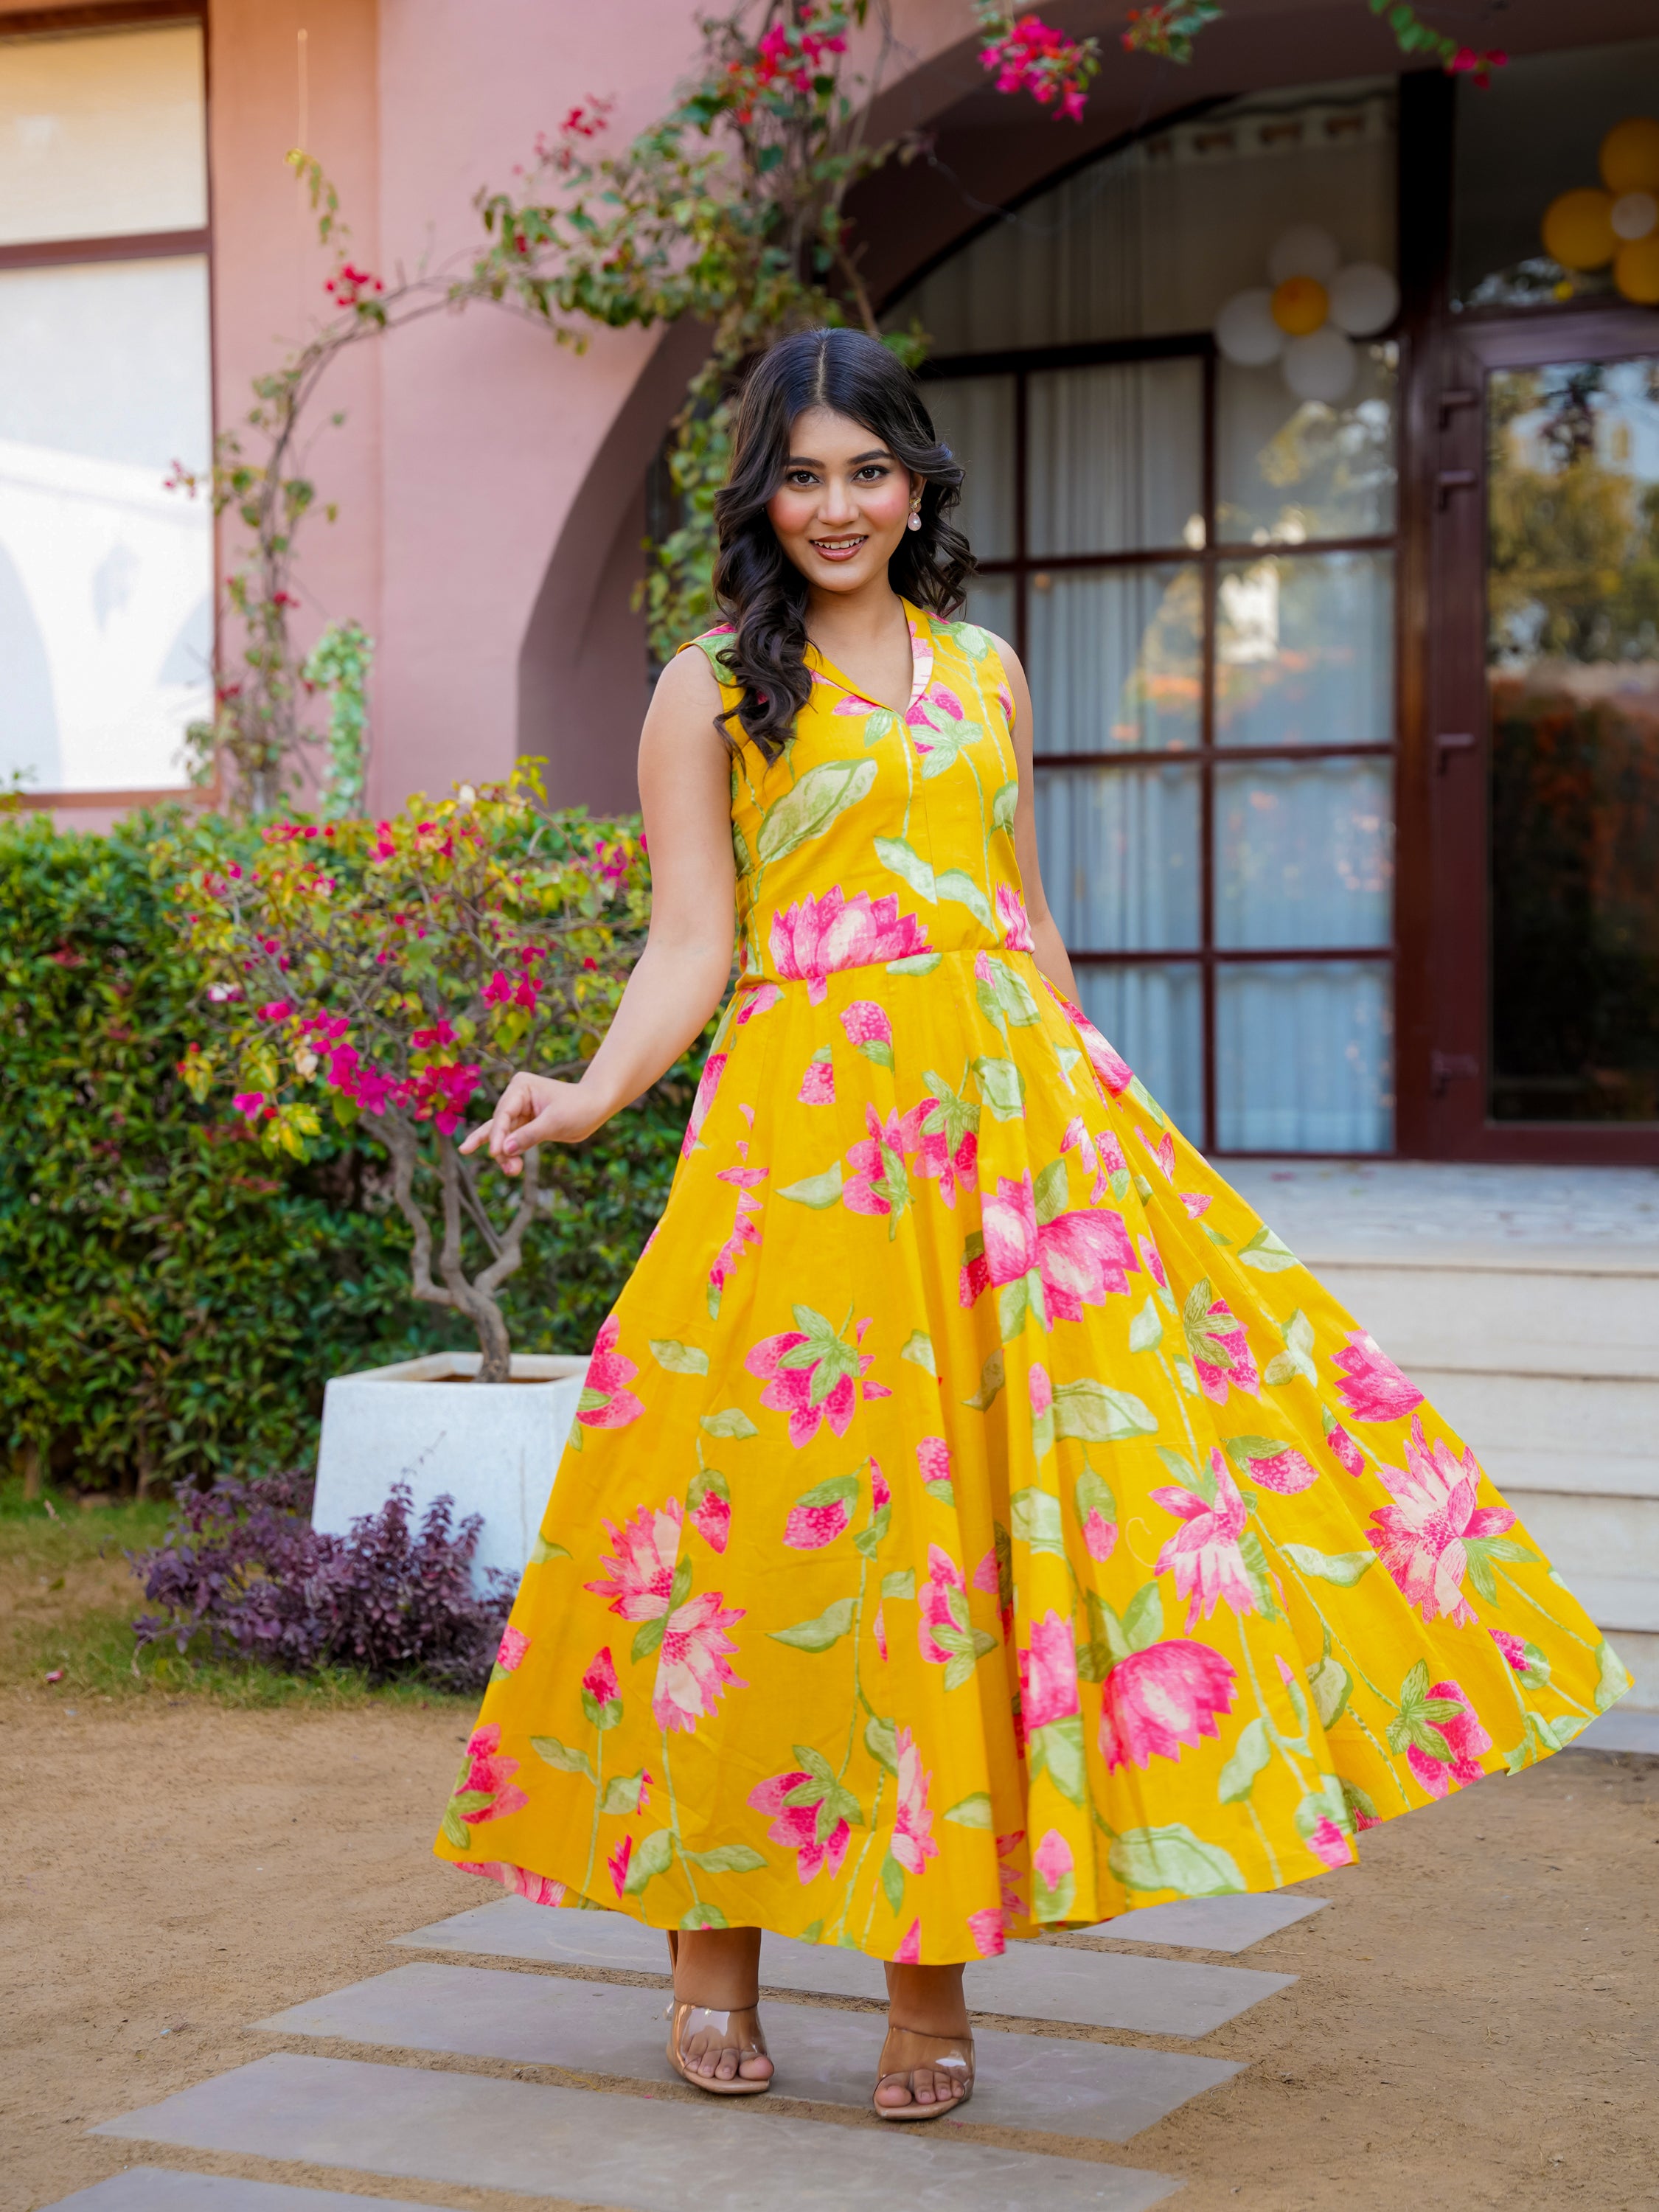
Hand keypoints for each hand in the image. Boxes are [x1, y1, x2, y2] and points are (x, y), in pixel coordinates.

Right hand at [459, 1071, 605, 1174]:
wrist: (597, 1106)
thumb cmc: (580, 1107)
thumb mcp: (555, 1122)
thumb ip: (529, 1135)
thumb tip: (505, 1149)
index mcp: (521, 1087)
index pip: (503, 1114)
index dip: (498, 1134)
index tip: (495, 1153)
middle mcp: (516, 1097)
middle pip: (500, 1126)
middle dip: (502, 1147)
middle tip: (510, 1169)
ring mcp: (520, 1111)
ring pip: (503, 1135)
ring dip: (505, 1154)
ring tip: (512, 1171)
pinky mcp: (526, 1124)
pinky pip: (512, 1139)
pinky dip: (509, 1153)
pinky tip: (503, 1163)